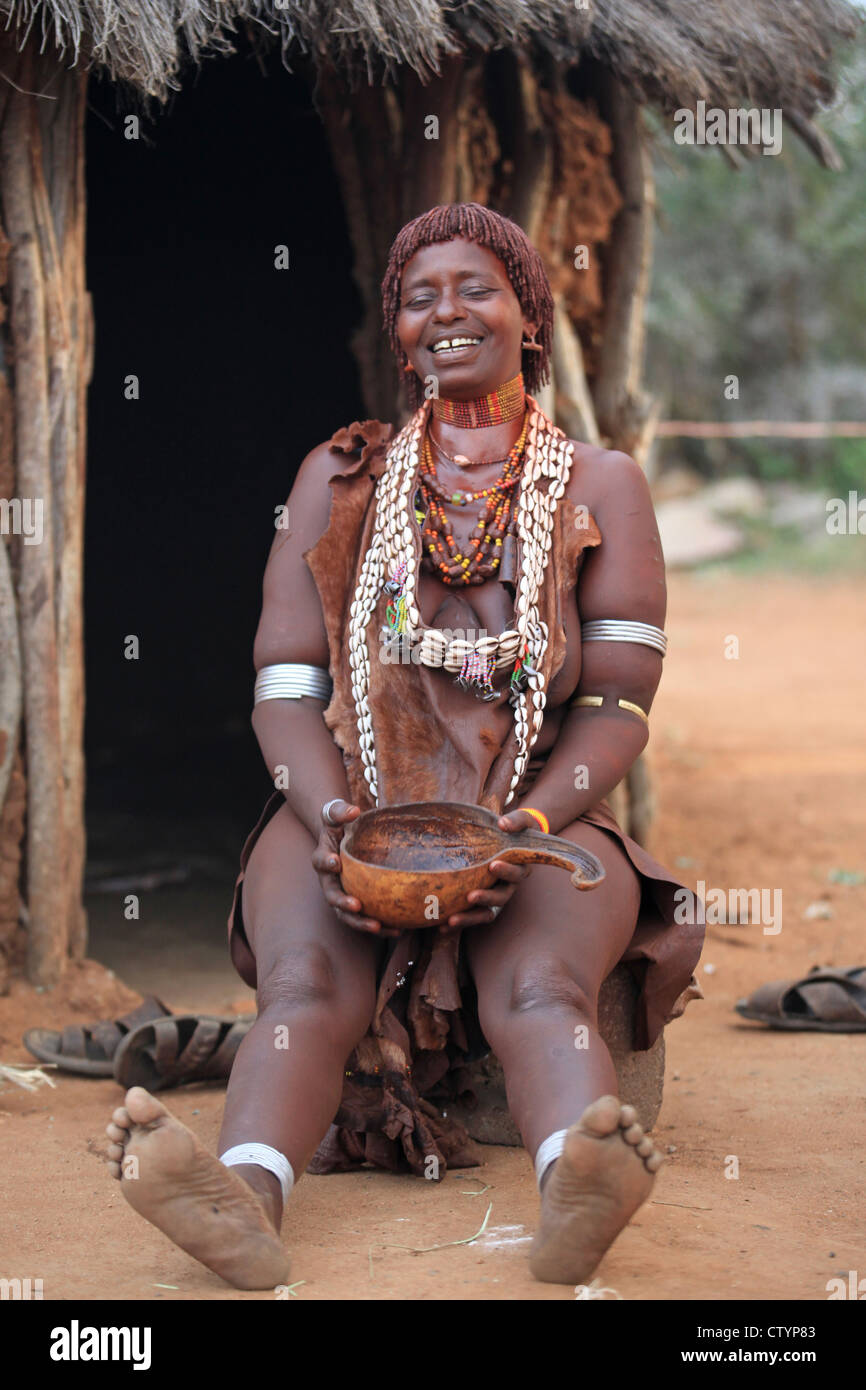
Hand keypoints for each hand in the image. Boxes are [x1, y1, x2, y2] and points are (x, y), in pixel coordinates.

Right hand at [311, 799, 398, 936]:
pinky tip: (398, 930)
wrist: (341, 839)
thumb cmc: (340, 825)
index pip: (320, 861)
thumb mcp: (336, 814)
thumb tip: (354, 810)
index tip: (335, 862)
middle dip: (343, 903)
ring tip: (378, 926)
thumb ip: (340, 811)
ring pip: (347, 915)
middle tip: (356, 905)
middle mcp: (329, 881)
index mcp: (323, 858)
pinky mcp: (356, 905)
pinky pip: (365, 918)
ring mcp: (342, 895)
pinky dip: (380, 926)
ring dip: (361, 923)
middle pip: (332, 896)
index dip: (326, 862)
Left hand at [445, 814, 534, 928]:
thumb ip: (516, 821)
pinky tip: (441, 927)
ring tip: (452, 920)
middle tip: (471, 896)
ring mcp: (495, 896)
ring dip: (470, 918)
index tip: (493, 865)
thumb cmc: (515, 828)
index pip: (516, 873)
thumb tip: (503, 824)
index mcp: (520, 867)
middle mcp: (509, 885)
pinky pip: (472, 917)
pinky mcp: (481, 903)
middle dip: (486, 898)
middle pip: (501, 897)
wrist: (509, 837)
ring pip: (486, 913)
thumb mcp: (522, 820)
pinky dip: (459, 922)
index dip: (506, 871)